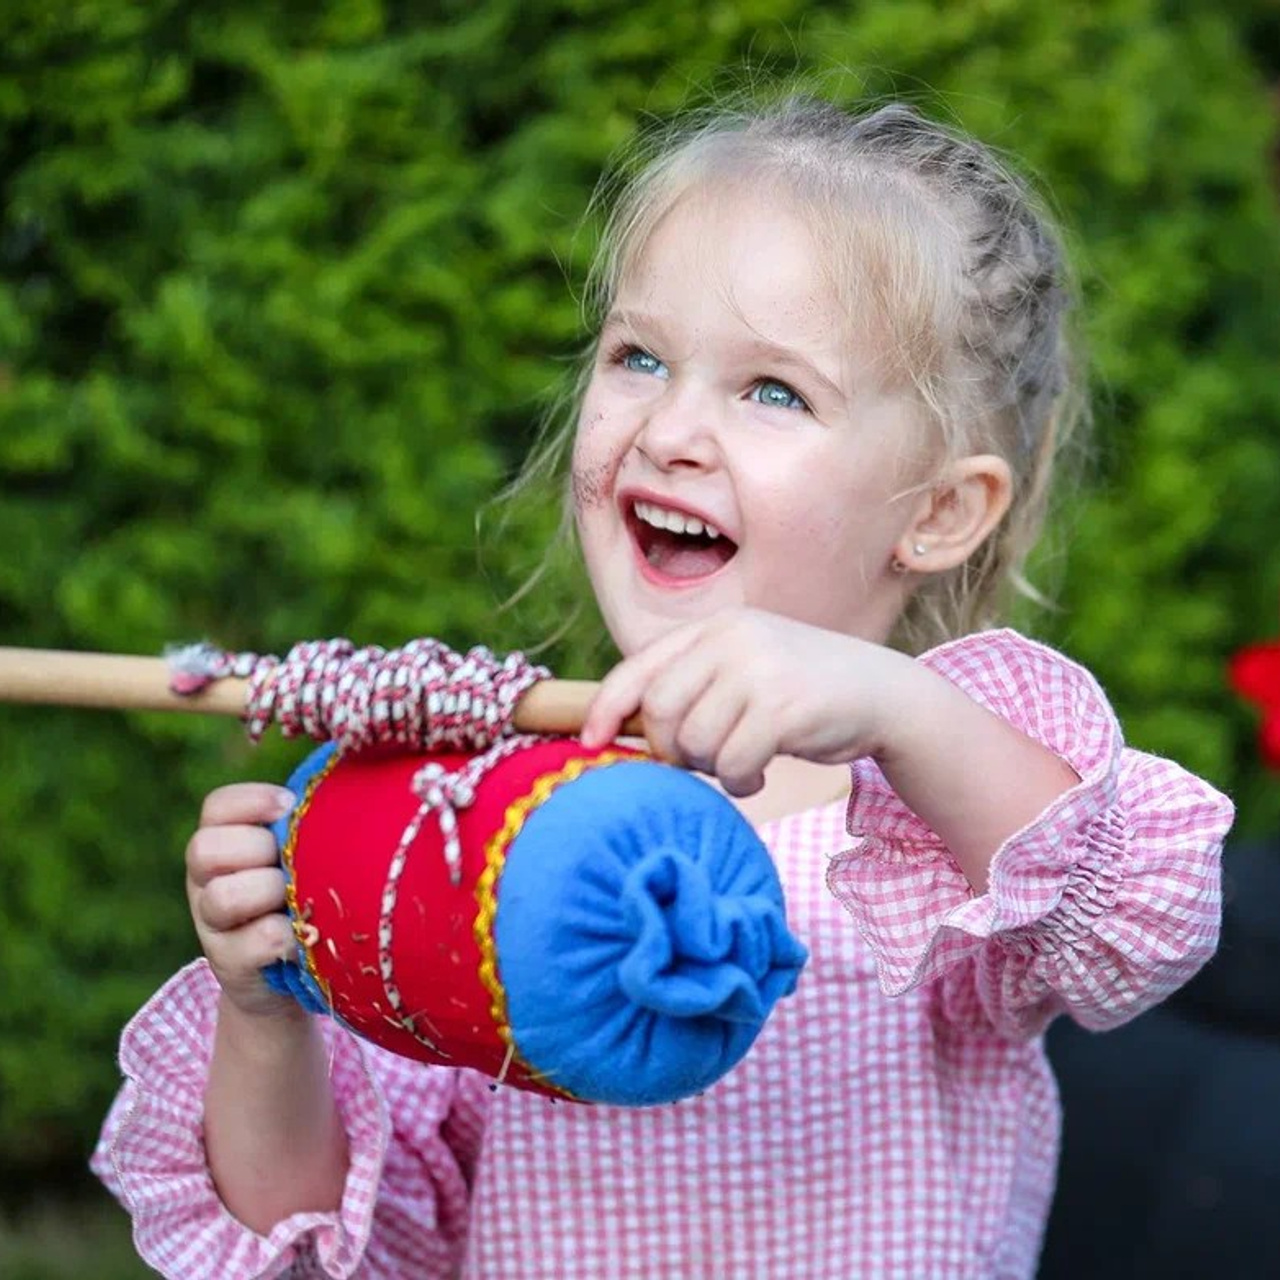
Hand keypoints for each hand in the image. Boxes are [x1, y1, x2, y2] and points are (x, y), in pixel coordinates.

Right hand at [185, 783, 302, 1020]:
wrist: (291, 971)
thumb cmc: (301, 893)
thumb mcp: (295, 853)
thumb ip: (304, 824)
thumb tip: (348, 789)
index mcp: (222, 841)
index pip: (217, 807)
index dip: (252, 801)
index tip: (289, 805)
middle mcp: (205, 881)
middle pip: (206, 849)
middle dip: (257, 849)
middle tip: (288, 862)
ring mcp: (212, 925)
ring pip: (223, 897)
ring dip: (269, 892)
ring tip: (295, 898)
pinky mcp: (230, 963)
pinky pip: (258, 940)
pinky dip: (288, 934)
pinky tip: (305, 933)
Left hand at [580, 609, 911, 795]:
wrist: (884, 695)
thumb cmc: (804, 692)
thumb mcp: (746, 669)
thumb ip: (695, 685)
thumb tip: (628, 732)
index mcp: (715, 628)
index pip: (638, 667)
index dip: (607, 708)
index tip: (590, 743)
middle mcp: (732, 640)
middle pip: (660, 711)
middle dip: (670, 750)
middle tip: (697, 762)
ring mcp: (759, 669)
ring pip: (694, 742)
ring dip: (711, 770)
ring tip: (738, 764)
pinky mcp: (784, 707)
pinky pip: (731, 762)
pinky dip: (738, 781)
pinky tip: (757, 774)